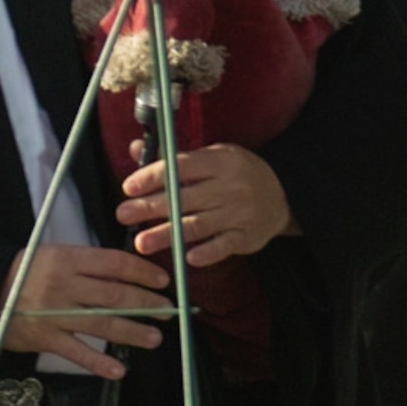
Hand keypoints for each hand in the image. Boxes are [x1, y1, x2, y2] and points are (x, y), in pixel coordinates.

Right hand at [0, 244, 170, 380]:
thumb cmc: (23, 273)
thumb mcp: (53, 257)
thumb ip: (85, 264)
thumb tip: (126, 273)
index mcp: (68, 259)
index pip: (114, 263)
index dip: (142, 271)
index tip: (162, 279)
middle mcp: (65, 284)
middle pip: (115, 294)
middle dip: (146, 303)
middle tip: (168, 310)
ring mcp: (55, 312)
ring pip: (102, 323)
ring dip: (132, 332)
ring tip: (155, 339)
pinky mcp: (45, 337)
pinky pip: (77, 352)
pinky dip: (98, 363)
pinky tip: (118, 370)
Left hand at [116, 142, 297, 266]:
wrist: (283, 195)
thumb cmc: (237, 174)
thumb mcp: (210, 158)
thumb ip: (172, 158)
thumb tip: (134, 148)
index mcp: (218, 161)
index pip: (180, 167)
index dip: (152, 177)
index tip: (128, 188)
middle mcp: (229, 186)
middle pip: (184, 197)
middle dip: (150, 207)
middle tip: (123, 214)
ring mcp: (239, 212)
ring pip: (198, 224)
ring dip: (168, 234)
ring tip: (142, 243)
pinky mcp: (246, 236)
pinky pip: (224, 245)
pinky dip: (208, 252)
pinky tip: (188, 257)